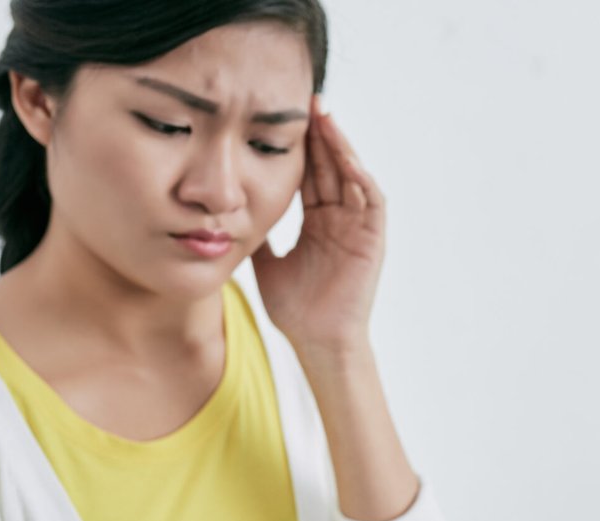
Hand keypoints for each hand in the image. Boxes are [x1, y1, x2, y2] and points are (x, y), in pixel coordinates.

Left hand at [253, 96, 384, 361]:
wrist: (317, 341)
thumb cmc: (295, 309)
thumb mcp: (264, 261)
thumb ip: (256, 233)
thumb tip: (227, 212)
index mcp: (318, 223)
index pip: (310, 174)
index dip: (300, 147)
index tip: (282, 117)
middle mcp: (340, 220)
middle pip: (332, 167)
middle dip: (321, 135)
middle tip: (307, 100)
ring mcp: (358, 229)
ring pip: (353, 176)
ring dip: (341, 147)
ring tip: (325, 118)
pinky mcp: (373, 240)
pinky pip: (371, 200)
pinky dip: (361, 177)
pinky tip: (345, 157)